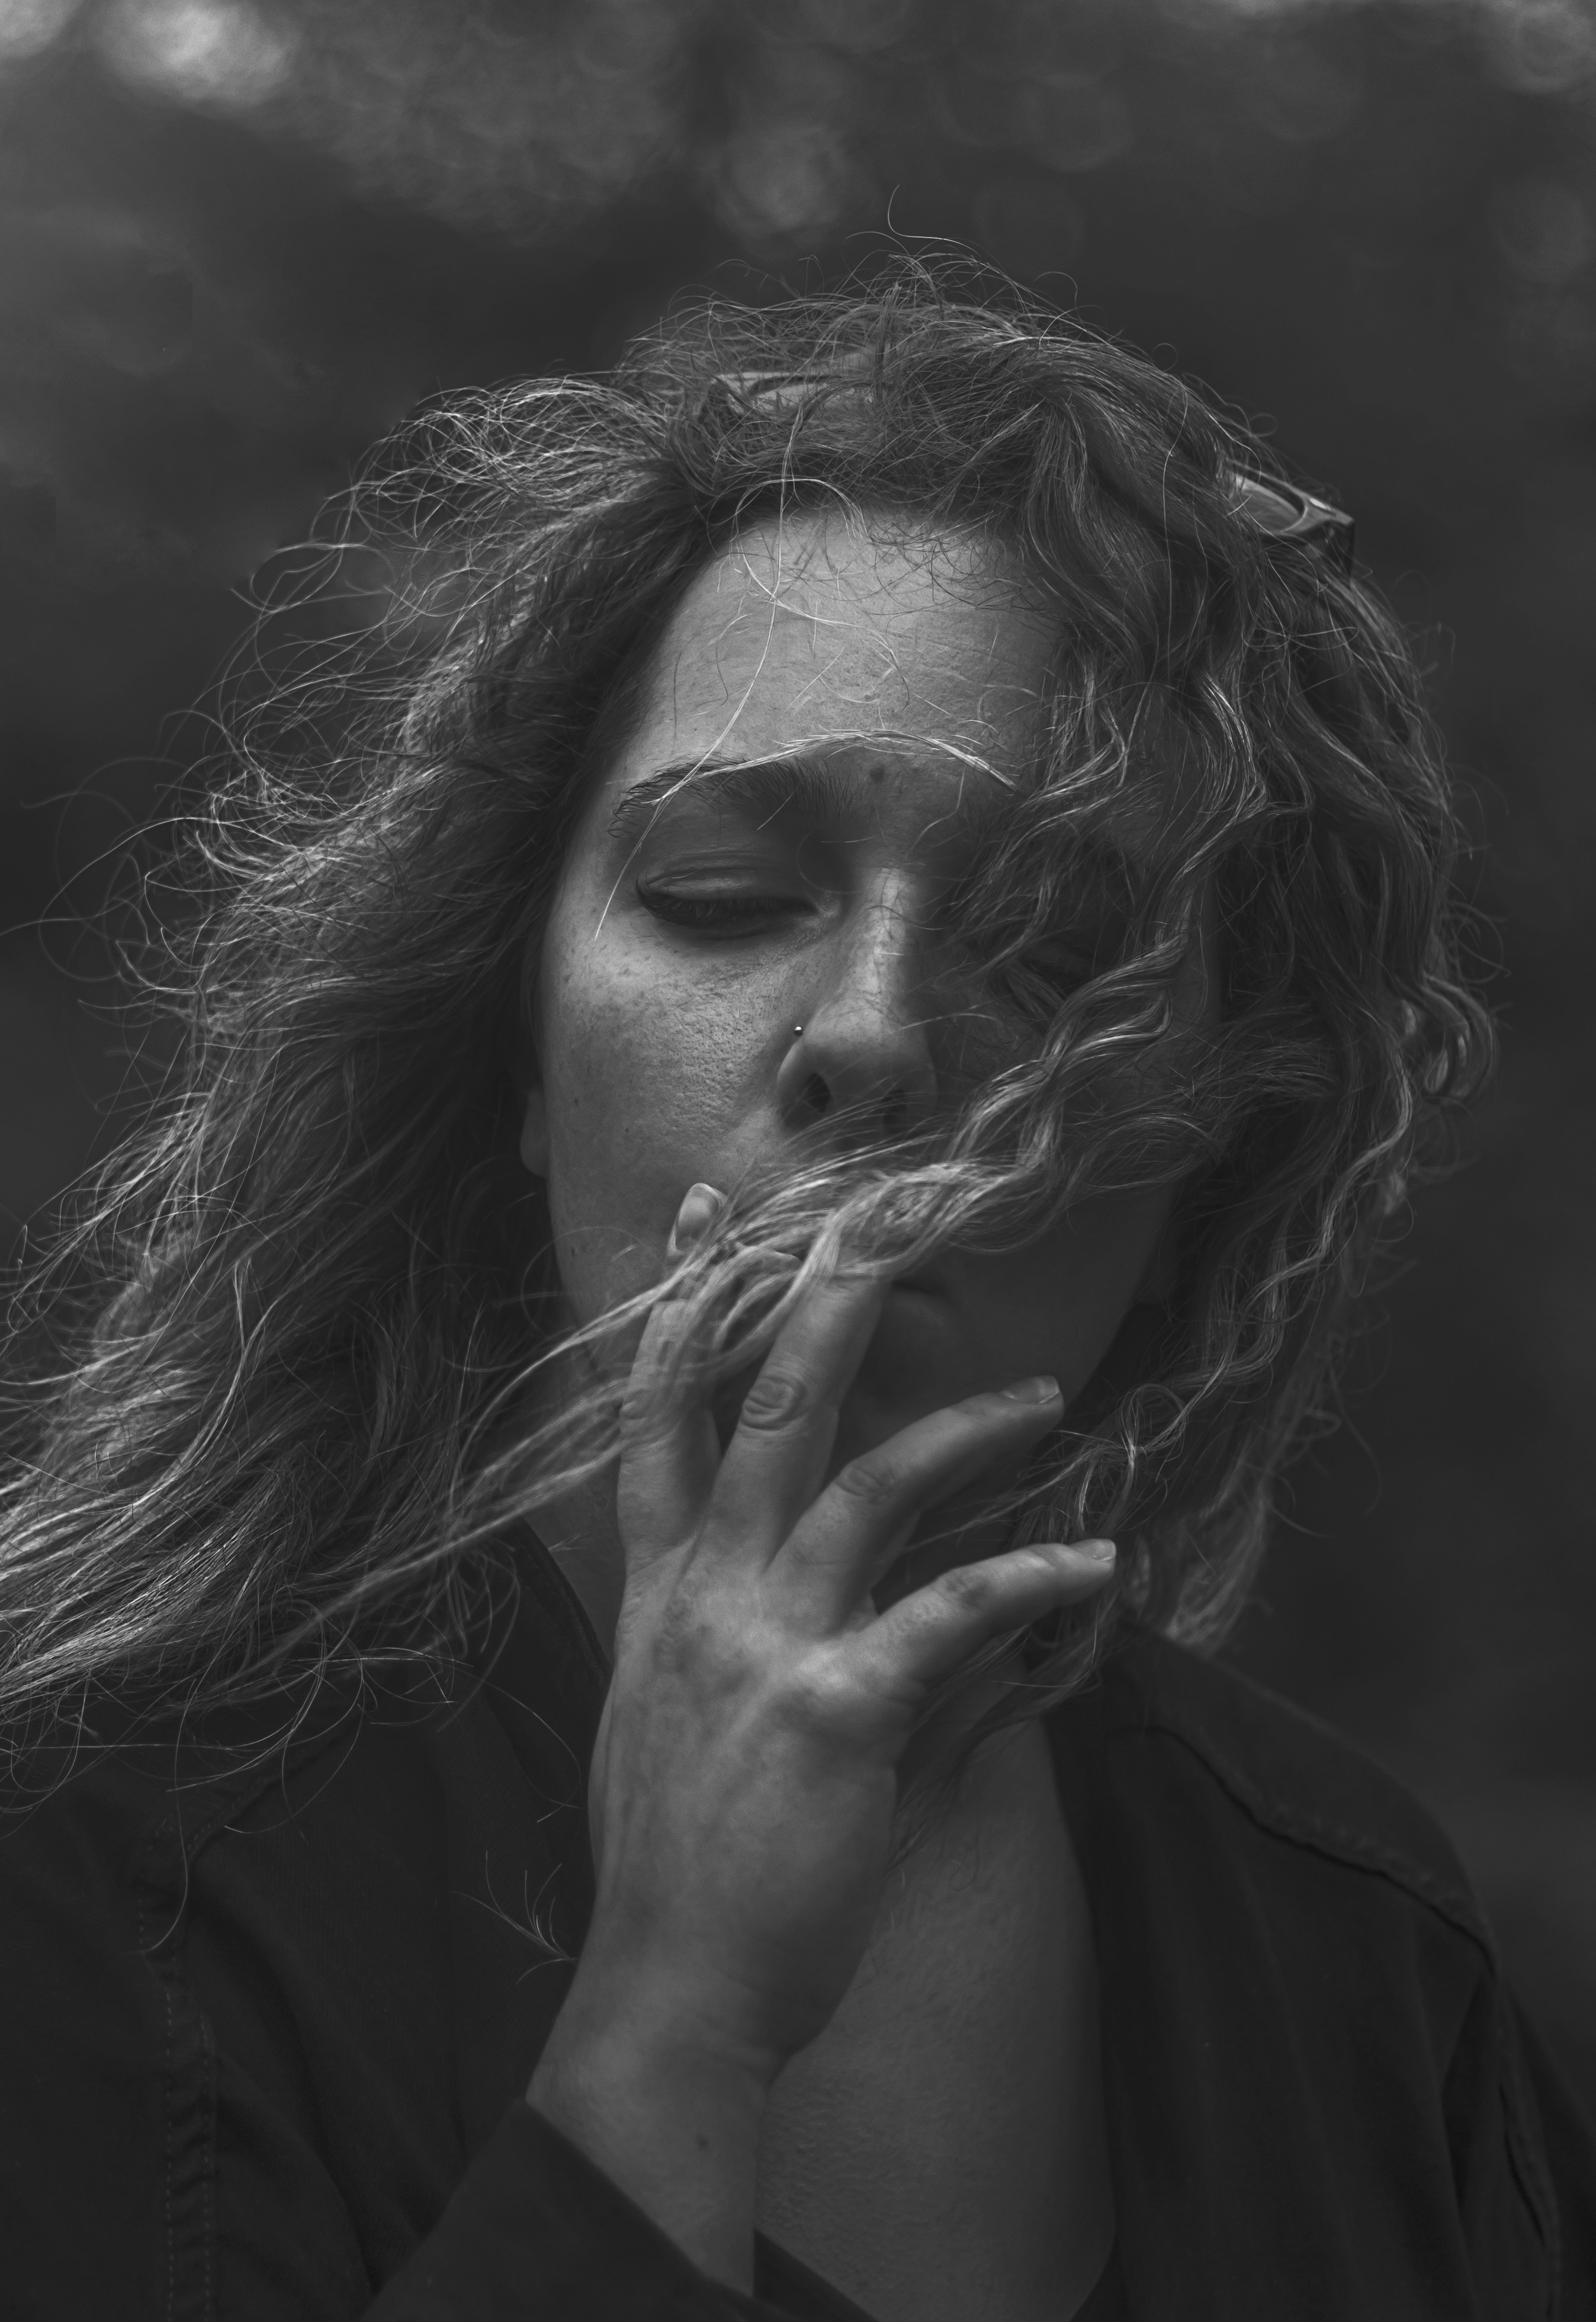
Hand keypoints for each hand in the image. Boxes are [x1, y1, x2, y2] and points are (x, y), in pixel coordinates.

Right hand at [580, 1207, 1115, 2081]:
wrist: (672, 1989)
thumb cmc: (690, 1864)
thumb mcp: (698, 1727)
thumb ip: (788, 1641)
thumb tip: (889, 1597)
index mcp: (664, 1592)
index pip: (662, 1419)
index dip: (685, 1311)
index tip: (711, 1217)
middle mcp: (705, 1596)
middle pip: (763, 1410)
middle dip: (822, 1300)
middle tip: (881, 1211)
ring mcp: (765, 1647)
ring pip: (864, 1486)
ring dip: (965, 1432)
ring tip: (1048, 1399)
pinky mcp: (837, 1712)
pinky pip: (947, 1617)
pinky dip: (1027, 1581)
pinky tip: (1096, 1562)